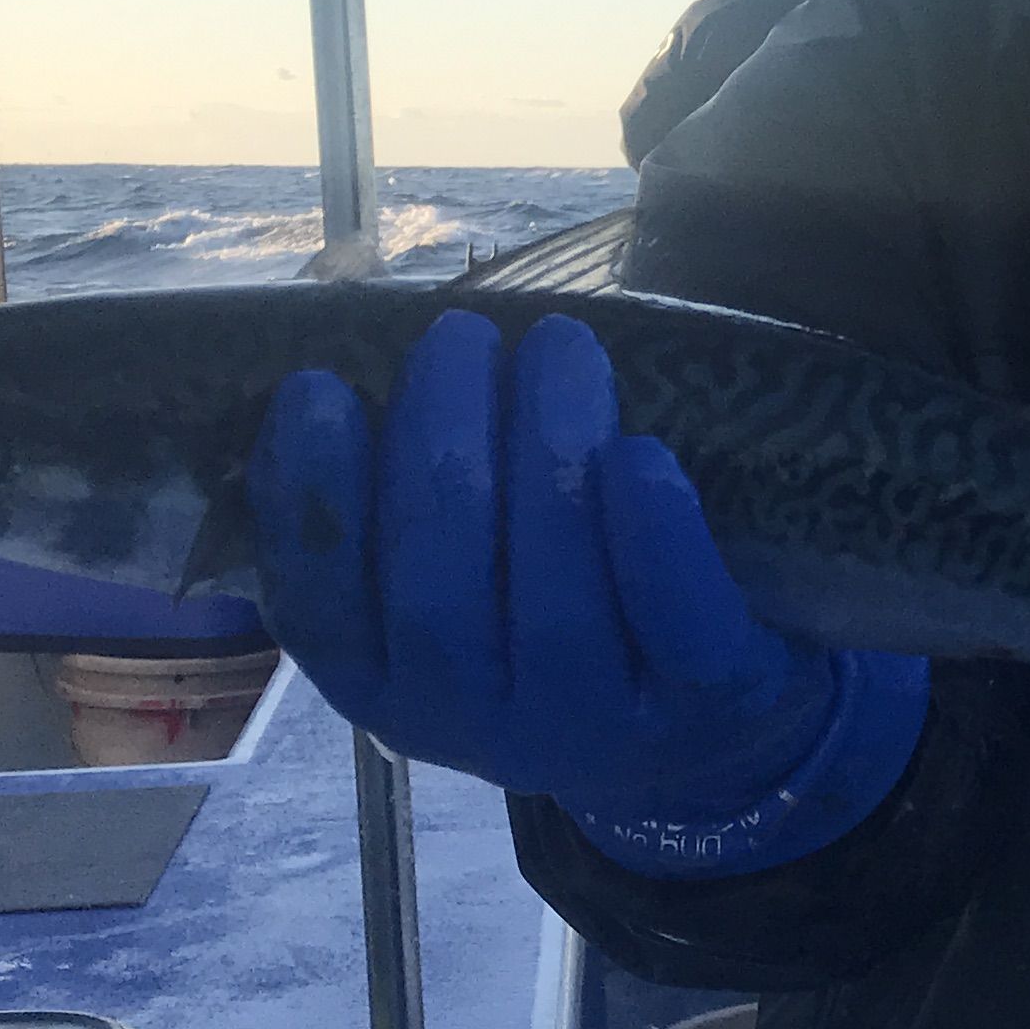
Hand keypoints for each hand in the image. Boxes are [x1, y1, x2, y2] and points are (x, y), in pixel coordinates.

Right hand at [249, 308, 928, 872]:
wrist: (716, 718)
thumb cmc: (563, 605)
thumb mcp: (465, 566)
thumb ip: (394, 469)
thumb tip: (336, 302)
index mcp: (390, 687)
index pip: (323, 609)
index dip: (313, 500)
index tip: (318, 386)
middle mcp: (477, 724)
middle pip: (439, 590)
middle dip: (442, 444)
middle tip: (462, 335)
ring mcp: (592, 726)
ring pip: (556, 600)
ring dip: (550, 452)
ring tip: (559, 347)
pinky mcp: (703, 707)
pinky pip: (675, 626)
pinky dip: (652, 536)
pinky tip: (641, 454)